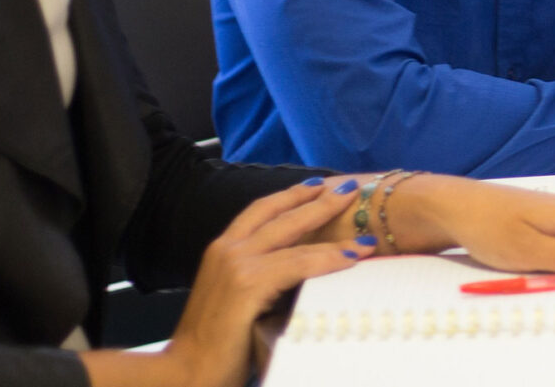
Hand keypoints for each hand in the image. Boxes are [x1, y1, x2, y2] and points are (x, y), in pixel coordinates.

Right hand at [162, 177, 363, 386]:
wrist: (187, 371)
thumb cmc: (214, 345)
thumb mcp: (235, 300)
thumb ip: (259, 280)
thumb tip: (298, 277)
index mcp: (221, 250)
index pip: (261, 211)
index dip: (290, 196)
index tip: (317, 186)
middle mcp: (227, 250)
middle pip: (281, 214)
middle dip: (319, 200)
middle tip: (350, 188)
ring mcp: (236, 265)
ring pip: (295, 240)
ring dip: (335, 235)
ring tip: (367, 234)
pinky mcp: (247, 285)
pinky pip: (299, 265)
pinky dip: (328, 260)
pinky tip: (352, 258)